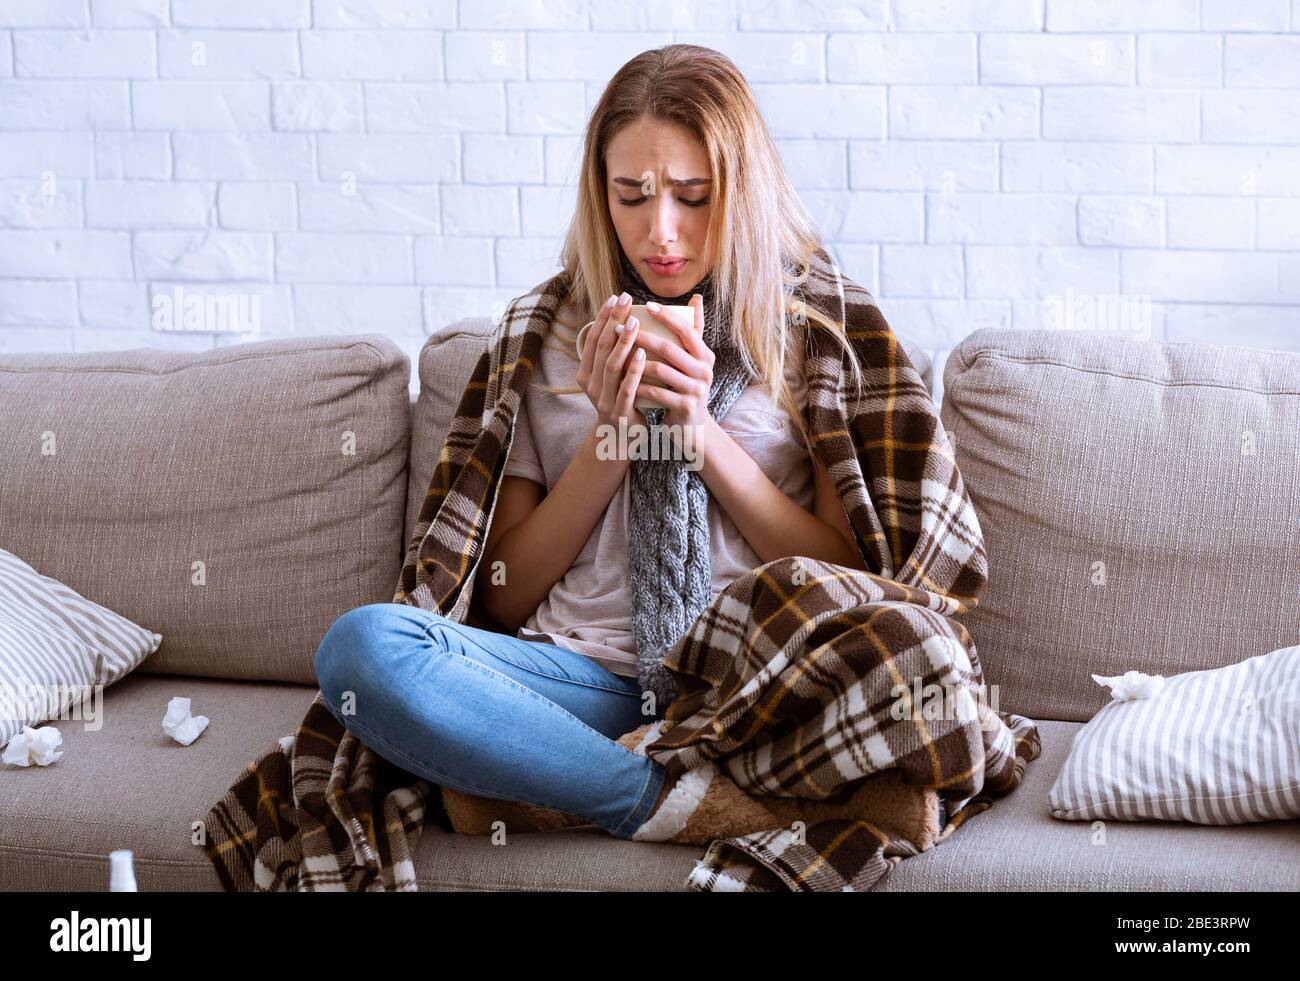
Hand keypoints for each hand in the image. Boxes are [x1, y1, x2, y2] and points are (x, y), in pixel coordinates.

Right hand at [575, 291, 648, 432]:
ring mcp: (603, 399)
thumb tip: (627, 319)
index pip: (592, 339)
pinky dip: (633, 370)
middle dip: (612, 321)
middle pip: (600, 348)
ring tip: (634, 322)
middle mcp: (590, 385)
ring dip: (622, 342)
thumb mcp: (611, 377)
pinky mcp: (619, 412)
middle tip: (625, 299)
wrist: (621, 439)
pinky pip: (626, 388)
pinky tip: (641, 354)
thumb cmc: (621, 400)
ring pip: (611, 366)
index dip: (602, 317)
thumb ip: (614, 354)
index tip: (615, 297)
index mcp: (585, 373)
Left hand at [633, 294, 714, 433]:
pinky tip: (623, 379)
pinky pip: (656, 392)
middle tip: (620, 327)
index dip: (667, 317)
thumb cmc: (686, 387)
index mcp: (705, 356)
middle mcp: (705, 371)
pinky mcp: (685, 407)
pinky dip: (638, 384)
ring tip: (617, 352)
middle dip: (642, 336)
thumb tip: (696, 298)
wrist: (692, 427)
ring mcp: (696, 390)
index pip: (686, 330)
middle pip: (670, 348)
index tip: (646, 305)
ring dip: (635, 360)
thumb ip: (695, 331)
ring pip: (661, 370)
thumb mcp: (694, 360)